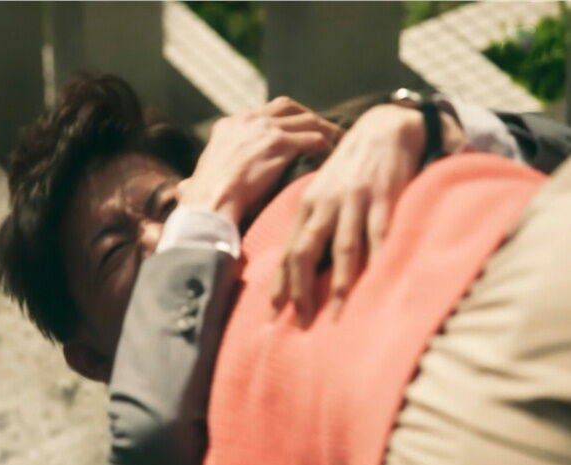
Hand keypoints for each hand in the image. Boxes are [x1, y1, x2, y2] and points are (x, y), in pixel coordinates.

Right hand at [179, 97, 340, 224]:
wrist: (210, 203)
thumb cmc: (203, 200)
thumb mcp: (196, 179)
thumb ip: (196, 178)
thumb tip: (186, 187)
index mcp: (229, 125)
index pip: (263, 112)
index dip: (282, 121)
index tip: (294, 131)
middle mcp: (248, 120)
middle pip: (288, 106)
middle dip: (307, 116)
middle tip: (322, 130)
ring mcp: (265, 129)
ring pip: (306, 120)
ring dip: (324, 130)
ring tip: (337, 143)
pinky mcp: (280, 143)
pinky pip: (314, 139)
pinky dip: (326, 147)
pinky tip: (332, 158)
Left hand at [271, 104, 464, 320]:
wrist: (384, 129)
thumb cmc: (350, 168)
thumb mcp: (324, 191)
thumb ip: (314, 222)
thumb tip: (301, 262)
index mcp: (307, 204)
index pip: (288, 249)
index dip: (280, 281)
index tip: (275, 309)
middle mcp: (324, 204)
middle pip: (304, 252)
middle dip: (300, 289)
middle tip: (300, 321)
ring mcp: (353, 201)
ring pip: (341, 249)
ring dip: (336, 285)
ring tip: (334, 314)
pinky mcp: (382, 198)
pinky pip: (377, 234)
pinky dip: (375, 259)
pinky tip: (373, 282)